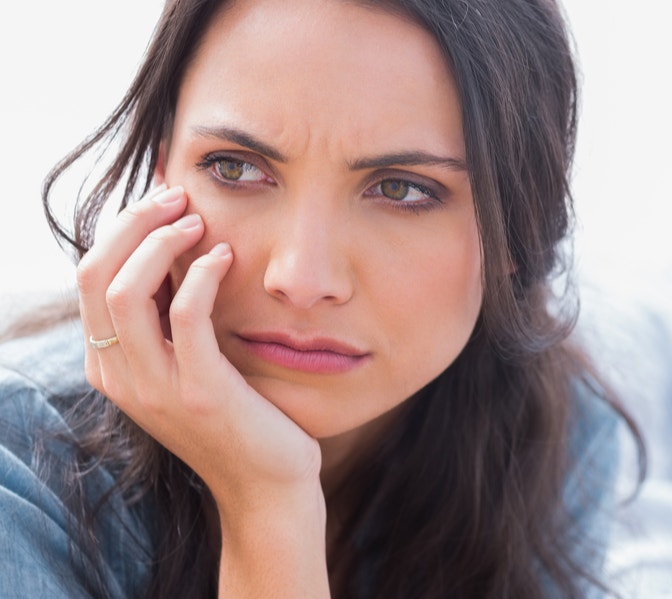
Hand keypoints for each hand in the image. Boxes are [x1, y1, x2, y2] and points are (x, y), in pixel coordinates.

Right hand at [76, 185, 322, 514]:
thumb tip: (172, 248)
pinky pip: (184, 318)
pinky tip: (225, 257)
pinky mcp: (199, 393)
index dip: (121, 228)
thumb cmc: (238, 416)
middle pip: (94, 276)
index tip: (161, 197)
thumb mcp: (189, 363)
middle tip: (176, 195)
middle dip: (132, 223)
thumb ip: (170, 318)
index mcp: (110, 365)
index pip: (89, 278)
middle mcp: (120, 377)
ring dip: (160, 242)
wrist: (267, 485)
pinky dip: (200, 275)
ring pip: (124, 292)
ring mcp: (156, 388)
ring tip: (197, 220)